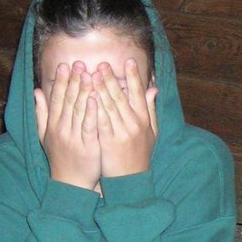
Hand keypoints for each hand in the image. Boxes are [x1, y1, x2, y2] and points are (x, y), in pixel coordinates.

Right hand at [34, 61, 101, 189]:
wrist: (70, 182)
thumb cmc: (60, 157)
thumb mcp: (45, 135)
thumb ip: (41, 112)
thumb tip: (37, 91)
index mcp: (52, 125)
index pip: (57, 99)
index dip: (61, 81)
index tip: (66, 65)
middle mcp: (61, 129)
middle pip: (68, 101)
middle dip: (74, 81)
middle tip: (79, 64)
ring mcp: (74, 137)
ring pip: (78, 111)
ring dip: (84, 91)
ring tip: (89, 74)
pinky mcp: (87, 146)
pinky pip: (89, 126)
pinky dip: (91, 111)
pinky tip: (96, 98)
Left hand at [93, 58, 157, 177]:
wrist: (131, 180)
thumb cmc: (139, 155)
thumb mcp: (151, 132)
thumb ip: (150, 108)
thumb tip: (153, 87)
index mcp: (144, 120)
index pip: (138, 93)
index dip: (133, 77)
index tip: (128, 61)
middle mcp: (134, 124)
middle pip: (121, 97)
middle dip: (111, 79)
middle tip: (102, 64)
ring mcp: (122, 133)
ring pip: (109, 106)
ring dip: (100, 88)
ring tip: (92, 74)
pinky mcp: (109, 142)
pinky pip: (101, 121)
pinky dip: (95, 108)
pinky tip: (88, 97)